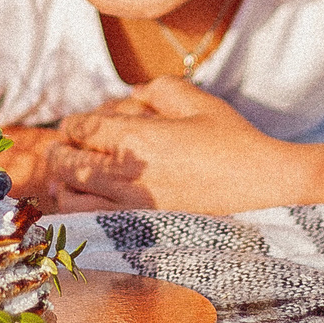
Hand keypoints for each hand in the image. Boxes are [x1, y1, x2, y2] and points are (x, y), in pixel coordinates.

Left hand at [46, 78, 314, 213]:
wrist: (264, 190)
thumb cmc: (234, 143)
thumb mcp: (198, 102)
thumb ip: (158, 90)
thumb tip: (131, 96)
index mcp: (135, 137)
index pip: (79, 129)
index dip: (72, 125)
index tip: (76, 127)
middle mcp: (124, 174)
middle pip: (65, 163)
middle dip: (59, 153)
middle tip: (60, 151)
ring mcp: (130, 208)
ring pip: (70, 198)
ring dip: (62, 185)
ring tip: (66, 180)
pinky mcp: (140, 232)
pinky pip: (90, 226)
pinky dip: (77, 215)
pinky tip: (85, 209)